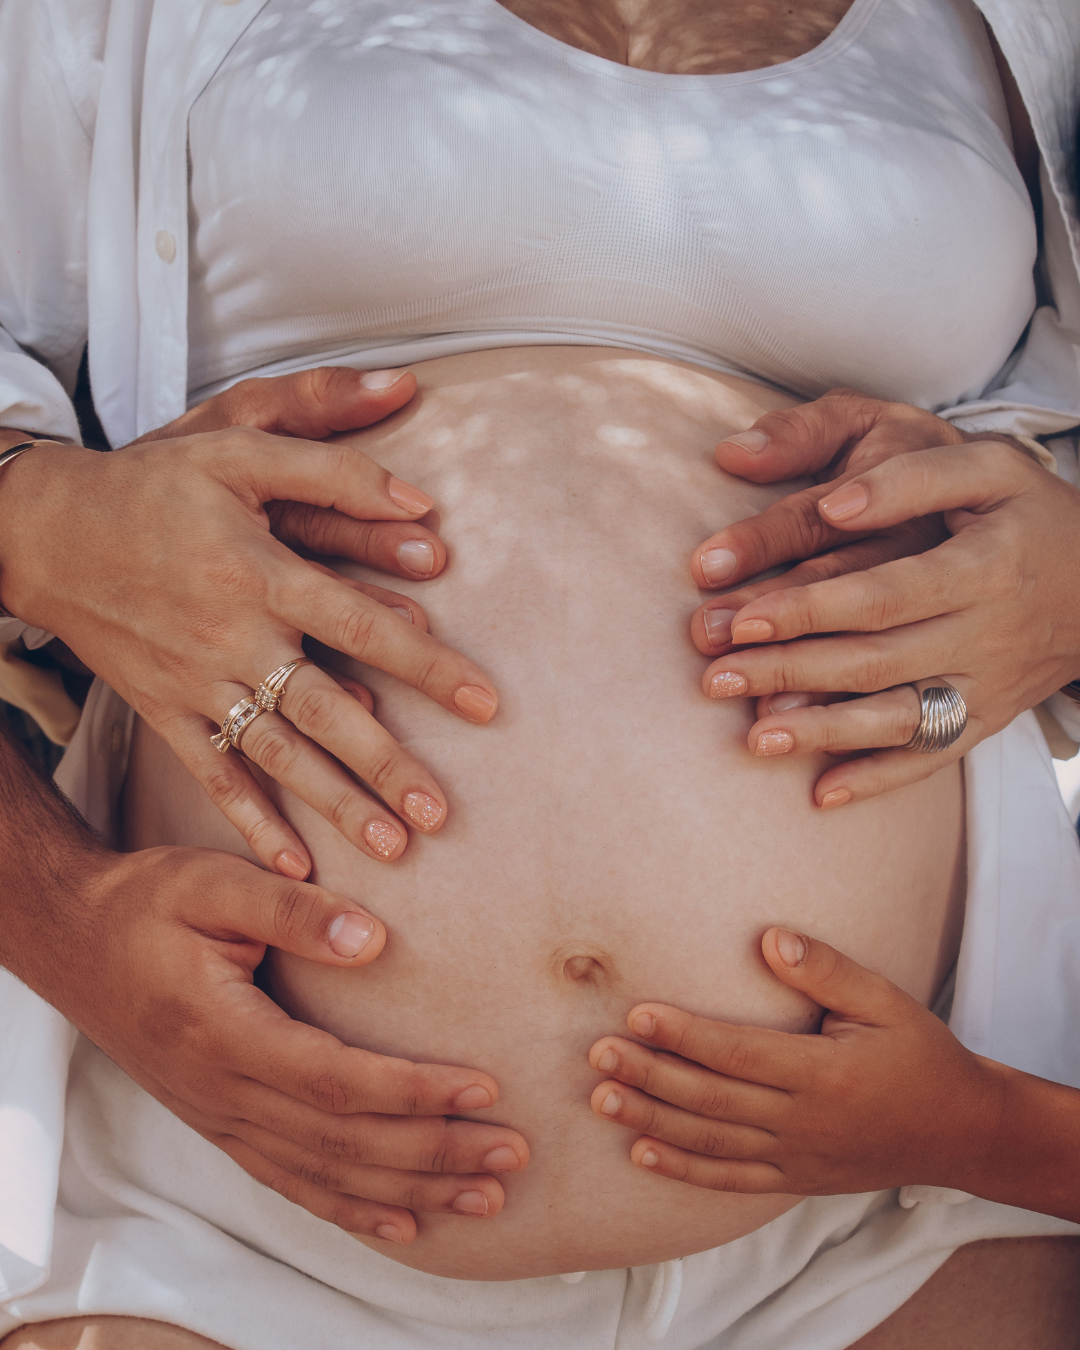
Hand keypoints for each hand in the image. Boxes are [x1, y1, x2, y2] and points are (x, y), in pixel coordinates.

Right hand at [0, 367, 499, 872]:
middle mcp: (233, 637)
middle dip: (386, 763)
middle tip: (441, 811)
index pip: (361, 625)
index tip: (485, 704)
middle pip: (324, 709)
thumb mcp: (239, 448)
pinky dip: (250, 821)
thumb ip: (334, 467)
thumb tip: (423, 499)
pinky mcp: (164, 712)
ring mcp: (196, 683)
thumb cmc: (153, 484)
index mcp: (259, 573)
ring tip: (393, 846)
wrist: (47, 530)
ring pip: (277, 754)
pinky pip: (212, 774)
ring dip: (335, 802)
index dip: (427, 664)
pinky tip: (294, 865)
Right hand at [26, 839, 527, 1242]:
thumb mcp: (211, 883)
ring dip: (409, 1190)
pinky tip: (403, 1221)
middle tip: (512, 1152)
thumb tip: (373, 938)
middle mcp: (223, 1093)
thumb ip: (291, 910)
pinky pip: (292, 1183)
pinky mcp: (221, 1124)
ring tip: (484, 1194)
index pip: (336, 1081)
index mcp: (224, 1034)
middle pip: (343, 1143)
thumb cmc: (148, 904)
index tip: (483, 1088)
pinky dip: (351, 1209)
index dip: (413, 1091)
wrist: (77, 941)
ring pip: (325, 1176)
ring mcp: (220, 1118)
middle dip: (434, 1151)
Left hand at [586, 928, 1001, 1198]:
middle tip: (597, 1054)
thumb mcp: (885, 1002)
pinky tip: (640, 1152)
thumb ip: (827, 970)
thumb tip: (770, 938)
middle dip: (650, 1074)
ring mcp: (796, 1157)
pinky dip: (683, 1168)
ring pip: (711, 1141)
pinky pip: (730, 1179)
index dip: (684, 1034)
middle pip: (711, 1099)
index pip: (738, 1052)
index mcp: (824, 1074)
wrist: (960, 1131)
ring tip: (601, 1098)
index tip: (636, 1014)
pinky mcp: (794, 1180)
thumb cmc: (920, 1054)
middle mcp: (803, 1121)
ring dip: (652, 1119)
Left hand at [687, 390, 1076, 805]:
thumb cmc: (1028, 514)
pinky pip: (930, 759)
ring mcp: (984, 686)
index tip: (742, 617)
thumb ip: (910, 479)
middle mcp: (984, 634)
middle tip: (715, 677)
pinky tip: (820, 794)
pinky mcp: (984, 720)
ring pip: (895, 718)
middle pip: (874, 660)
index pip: (882, 594)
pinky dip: (877, 780)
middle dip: (789, 670)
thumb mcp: (987, 471)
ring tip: (751, 738)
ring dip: (821, 731)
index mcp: (982, 567)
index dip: (810, 608)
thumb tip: (832, 503)